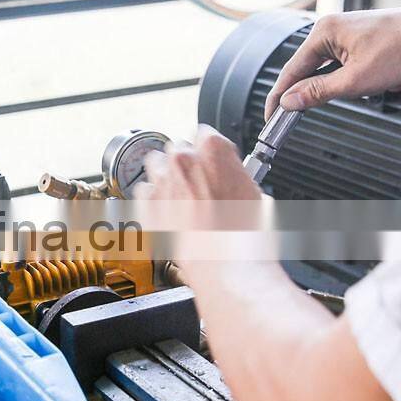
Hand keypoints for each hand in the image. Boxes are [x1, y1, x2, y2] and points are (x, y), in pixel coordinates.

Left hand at [134, 125, 261, 277]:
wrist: (226, 267)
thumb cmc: (245, 237)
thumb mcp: (257, 194)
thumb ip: (237, 175)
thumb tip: (232, 178)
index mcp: (212, 148)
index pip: (205, 133)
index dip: (210, 151)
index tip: (213, 163)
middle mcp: (183, 160)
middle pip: (178, 148)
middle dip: (188, 164)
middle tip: (199, 185)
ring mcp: (162, 182)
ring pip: (156, 164)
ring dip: (167, 175)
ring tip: (181, 195)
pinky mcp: (146, 206)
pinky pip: (143, 190)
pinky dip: (152, 197)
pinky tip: (167, 210)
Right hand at [264, 8, 400, 119]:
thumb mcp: (356, 80)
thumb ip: (317, 92)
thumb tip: (288, 102)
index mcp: (324, 31)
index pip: (289, 70)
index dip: (278, 96)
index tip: (271, 116)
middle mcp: (331, 29)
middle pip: (303, 70)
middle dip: (299, 93)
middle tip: (289, 118)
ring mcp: (345, 34)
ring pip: (321, 70)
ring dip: (322, 87)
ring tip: (321, 103)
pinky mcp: (358, 42)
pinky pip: (336, 66)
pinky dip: (336, 81)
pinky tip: (344, 89)